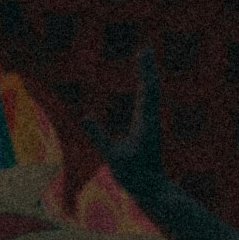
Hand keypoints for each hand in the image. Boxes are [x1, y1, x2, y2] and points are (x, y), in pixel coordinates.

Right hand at [102, 48, 165, 200]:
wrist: (152, 190)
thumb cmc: (133, 175)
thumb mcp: (113, 156)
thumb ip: (99, 136)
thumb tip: (85, 115)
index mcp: (145, 122)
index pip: (147, 91)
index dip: (145, 71)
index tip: (143, 53)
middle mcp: (151, 120)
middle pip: (152, 88)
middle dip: (148, 68)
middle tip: (146, 49)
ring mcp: (151, 124)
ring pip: (153, 94)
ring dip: (148, 76)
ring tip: (144, 60)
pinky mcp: (149, 128)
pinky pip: (149, 102)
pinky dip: (146, 88)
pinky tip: (144, 86)